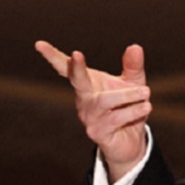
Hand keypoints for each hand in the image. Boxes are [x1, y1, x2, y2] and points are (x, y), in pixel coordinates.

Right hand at [35, 41, 150, 181]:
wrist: (132, 141)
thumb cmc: (130, 107)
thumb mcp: (134, 83)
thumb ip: (133, 66)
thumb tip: (135, 46)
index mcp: (88, 84)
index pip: (67, 68)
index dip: (53, 56)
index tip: (39, 44)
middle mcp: (84, 99)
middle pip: (77, 81)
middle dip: (77, 68)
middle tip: (77, 54)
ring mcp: (88, 116)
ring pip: (104, 101)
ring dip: (128, 95)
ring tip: (146, 92)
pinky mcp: (97, 132)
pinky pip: (115, 118)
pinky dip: (133, 112)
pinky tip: (145, 108)